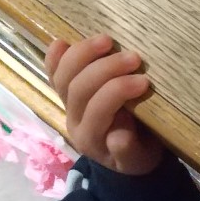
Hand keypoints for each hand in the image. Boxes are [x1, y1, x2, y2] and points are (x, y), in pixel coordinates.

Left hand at [45, 34, 162, 174]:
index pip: (98, 109)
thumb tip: (119, 135)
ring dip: (83, 54)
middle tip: (135, 58)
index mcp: (91, 139)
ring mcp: (67, 105)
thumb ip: (128, 151)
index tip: (145, 81)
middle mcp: (74, 121)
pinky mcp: (66, 93)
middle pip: (79, 89)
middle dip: (106, 69)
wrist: (125, 156)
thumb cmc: (137, 154)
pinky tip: (62, 41)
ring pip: (64, 77)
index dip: (119, 91)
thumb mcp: (139, 159)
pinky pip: (54, 73)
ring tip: (108, 41)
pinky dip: (55, 57)